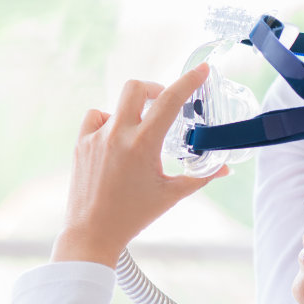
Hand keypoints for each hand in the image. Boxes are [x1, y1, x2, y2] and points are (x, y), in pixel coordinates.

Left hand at [51, 63, 228, 267]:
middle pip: (135, 87)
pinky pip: (95, 119)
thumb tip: (223, 169)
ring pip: (114, 105)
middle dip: (153, 88)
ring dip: (130, 111)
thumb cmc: (132, 216)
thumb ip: (199, 178)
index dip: (188, 81)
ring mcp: (95, 138)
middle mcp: (117, 135)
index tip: (202, 69)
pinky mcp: (80, 145)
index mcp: (142, 144)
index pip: (169, 101)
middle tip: (162, 101)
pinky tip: (114, 140)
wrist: (92, 233)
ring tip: (138, 134)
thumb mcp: (170, 195)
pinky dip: (107, 122)